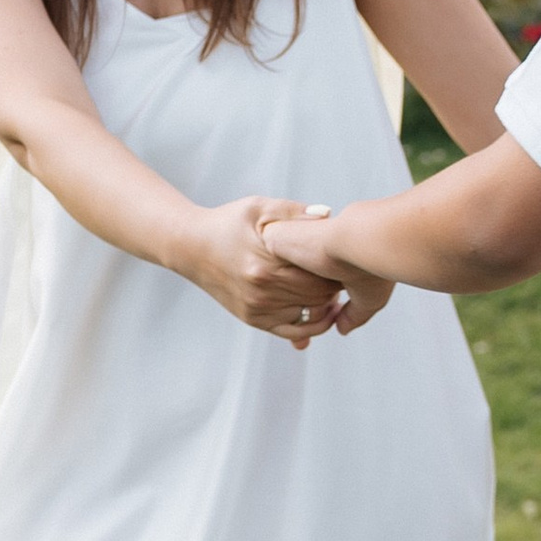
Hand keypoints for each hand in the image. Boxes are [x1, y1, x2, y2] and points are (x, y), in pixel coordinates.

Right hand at [184, 198, 381, 342]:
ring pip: (310, 315)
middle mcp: (261, 291)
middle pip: (318, 296)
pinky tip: (323, 313)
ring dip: (329, 306)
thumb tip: (328, 215)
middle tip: (349, 275)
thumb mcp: (258, 208)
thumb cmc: (227, 224)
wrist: (191, 248)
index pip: (319, 273)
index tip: (348, 258)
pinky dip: (313, 326)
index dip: (339, 268)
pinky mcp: (253, 320)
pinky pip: (292, 331)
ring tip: (337, 291)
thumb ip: (294, 213)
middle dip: (338, 287)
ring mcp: (257, 309)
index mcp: (265, 262)